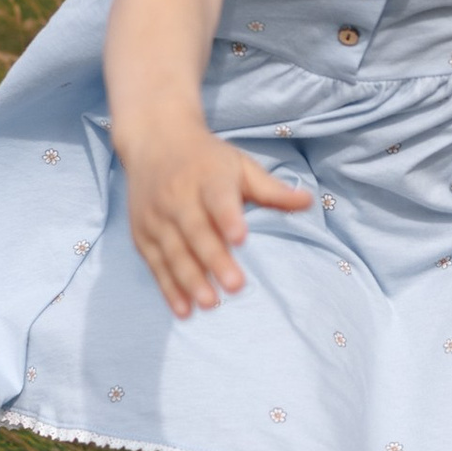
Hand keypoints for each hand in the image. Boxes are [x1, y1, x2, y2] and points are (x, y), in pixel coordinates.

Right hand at [122, 122, 312, 314]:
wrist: (154, 140)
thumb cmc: (207, 159)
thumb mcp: (240, 165)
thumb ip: (272, 189)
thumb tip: (309, 202)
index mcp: (207, 177)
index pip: (218, 198)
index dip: (227, 217)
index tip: (241, 238)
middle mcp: (177, 196)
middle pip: (196, 231)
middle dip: (214, 259)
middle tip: (236, 286)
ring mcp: (157, 217)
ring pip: (174, 252)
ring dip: (190, 280)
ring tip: (210, 303)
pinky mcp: (142, 235)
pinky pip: (156, 265)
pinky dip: (168, 289)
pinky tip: (184, 310)